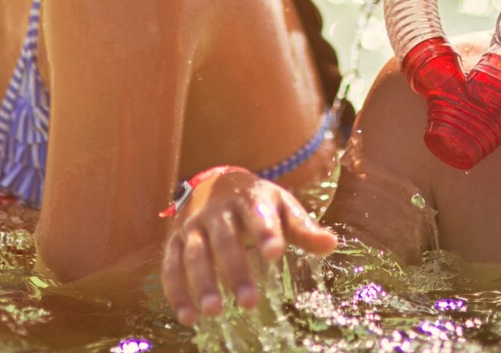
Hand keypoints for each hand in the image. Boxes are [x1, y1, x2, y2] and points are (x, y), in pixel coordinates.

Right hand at [160, 168, 337, 324]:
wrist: (213, 183)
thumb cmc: (256, 202)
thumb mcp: (281, 206)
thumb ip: (302, 228)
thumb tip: (331, 245)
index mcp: (247, 199)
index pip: (257, 215)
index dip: (265, 233)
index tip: (275, 253)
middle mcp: (216, 211)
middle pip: (224, 240)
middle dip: (235, 270)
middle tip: (249, 302)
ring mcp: (192, 226)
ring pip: (194, 254)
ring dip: (202, 283)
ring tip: (214, 312)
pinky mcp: (174, 241)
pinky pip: (170, 267)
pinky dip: (176, 292)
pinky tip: (189, 317)